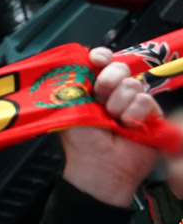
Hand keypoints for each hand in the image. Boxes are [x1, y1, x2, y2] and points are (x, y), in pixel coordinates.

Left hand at [61, 47, 165, 206]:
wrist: (100, 166)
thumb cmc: (82, 142)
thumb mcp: (70, 109)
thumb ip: (74, 85)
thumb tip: (79, 62)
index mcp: (94, 88)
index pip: (102, 60)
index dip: (101, 57)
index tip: (96, 60)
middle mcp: (115, 92)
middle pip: (120, 67)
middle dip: (108, 81)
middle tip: (100, 101)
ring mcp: (134, 102)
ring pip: (132, 84)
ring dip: (118, 104)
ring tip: (113, 121)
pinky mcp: (152, 114)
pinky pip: (146, 100)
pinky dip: (133, 114)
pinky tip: (128, 127)